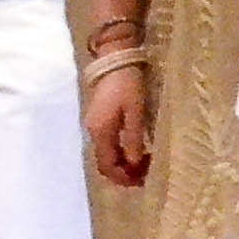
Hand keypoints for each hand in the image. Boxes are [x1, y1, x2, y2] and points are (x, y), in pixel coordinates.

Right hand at [87, 64, 153, 187]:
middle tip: (145, 175)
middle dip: (123, 173)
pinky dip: (120, 152)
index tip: (142, 180)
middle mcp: (93, 131)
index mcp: (101, 131)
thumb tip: (134, 163)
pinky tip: (135, 149)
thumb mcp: (136, 111)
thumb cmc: (128, 83)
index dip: (123, 177)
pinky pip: (107, 143)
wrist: (115, 58)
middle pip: (104, 163)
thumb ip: (133, 138)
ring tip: (144, 164)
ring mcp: (94, 124)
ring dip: (123, 163)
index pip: (107, 166)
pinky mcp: (98, 118)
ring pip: (106, 154)